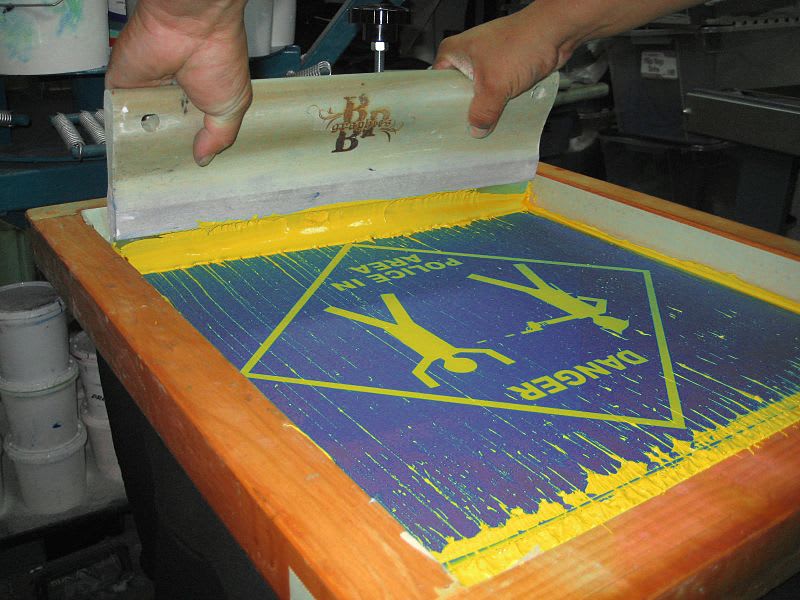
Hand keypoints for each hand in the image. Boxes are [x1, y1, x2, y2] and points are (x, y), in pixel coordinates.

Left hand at [106, 0, 251, 165]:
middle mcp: (171, 94)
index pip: (192, 130)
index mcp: (199, 97)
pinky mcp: (121, 85)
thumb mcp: (231, 106)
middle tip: (171, 176)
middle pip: (165, 130)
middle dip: (167, 150)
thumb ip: (219, 136)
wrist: (191, 26)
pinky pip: (116, 114)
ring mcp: (145, 90)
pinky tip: (128, 151)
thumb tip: (203, 159)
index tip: (193, 170)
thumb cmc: (219, 58)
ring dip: (144, 144)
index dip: (193, 148)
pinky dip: (120, 132)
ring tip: (150, 171)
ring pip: (140, 126)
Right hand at [434, 0, 704, 137]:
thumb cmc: (530, 43)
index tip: (428, 134)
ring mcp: (490, 62)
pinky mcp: (510, 70)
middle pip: (454, 93)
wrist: (570, 28)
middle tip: (454, 144)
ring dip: (480, 116)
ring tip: (475, 140)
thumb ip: (481, 114)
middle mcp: (469, 55)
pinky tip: (499, 126)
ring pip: (477, 96)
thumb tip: (475, 133)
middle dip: (457, 118)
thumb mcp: (497, 86)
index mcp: (454, 53)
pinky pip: (497, 96)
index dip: (430, 111)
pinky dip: (498, 110)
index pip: (430, 85)